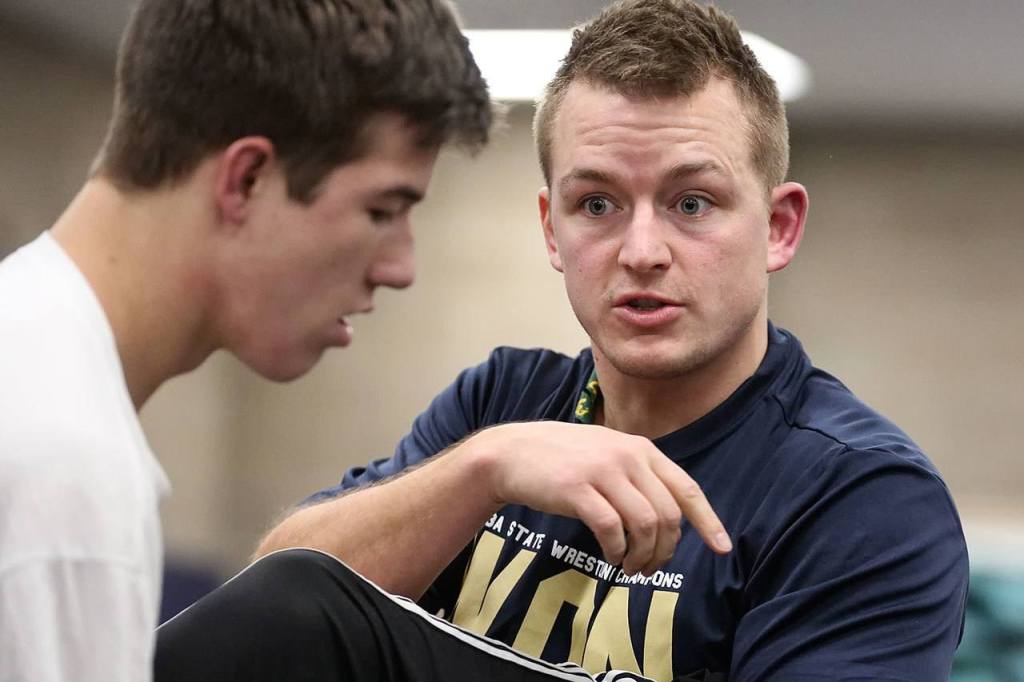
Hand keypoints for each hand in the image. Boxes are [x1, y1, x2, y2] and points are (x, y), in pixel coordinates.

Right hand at [468, 421, 730, 576]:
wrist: (511, 453)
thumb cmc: (561, 460)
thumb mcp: (606, 454)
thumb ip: (637, 476)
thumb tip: (669, 518)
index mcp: (640, 449)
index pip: (686, 489)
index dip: (709, 521)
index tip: (723, 549)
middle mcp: (627, 456)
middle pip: (667, 515)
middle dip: (665, 550)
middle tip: (649, 568)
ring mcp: (602, 471)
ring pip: (644, 525)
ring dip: (642, 555)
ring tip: (629, 567)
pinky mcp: (577, 489)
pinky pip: (612, 530)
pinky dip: (616, 551)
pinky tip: (610, 558)